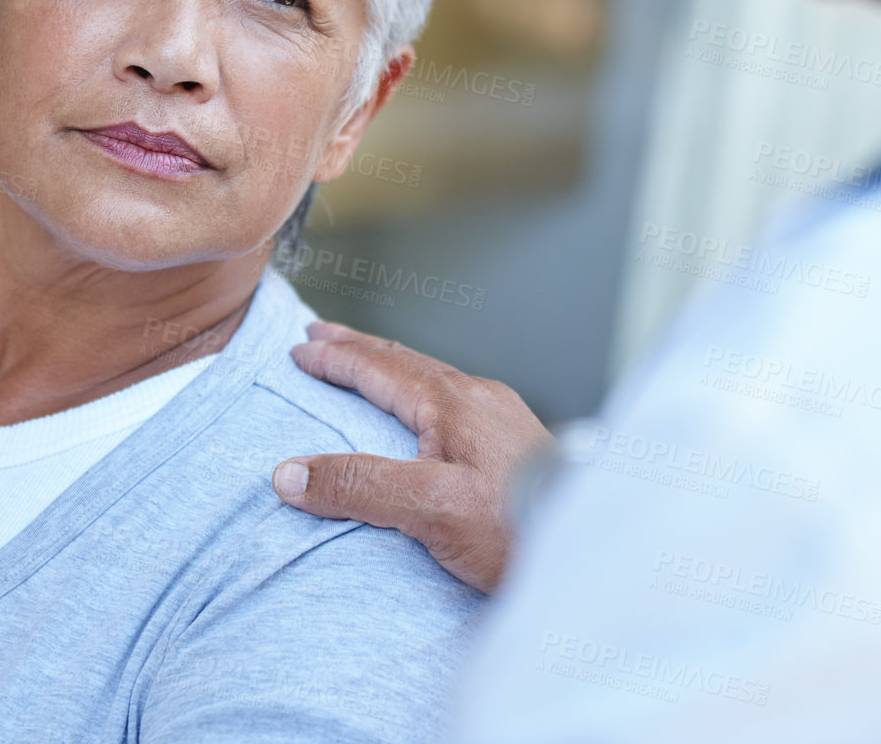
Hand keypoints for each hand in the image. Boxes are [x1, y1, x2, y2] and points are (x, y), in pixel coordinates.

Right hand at [271, 321, 553, 592]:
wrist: (591, 548)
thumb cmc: (517, 528)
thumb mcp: (427, 508)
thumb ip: (359, 486)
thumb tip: (289, 473)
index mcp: (453, 402)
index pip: (379, 367)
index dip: (336, 358)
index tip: (299, 349)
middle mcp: (479, 398)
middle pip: (405, 361)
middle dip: (360, 348)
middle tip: (323, 333)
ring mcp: (502, 417)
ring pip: (432, 379)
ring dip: (391, 368)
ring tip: (368, 365)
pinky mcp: (515, 442)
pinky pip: (454, 400)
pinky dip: (421, 391)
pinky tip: (427, 413)